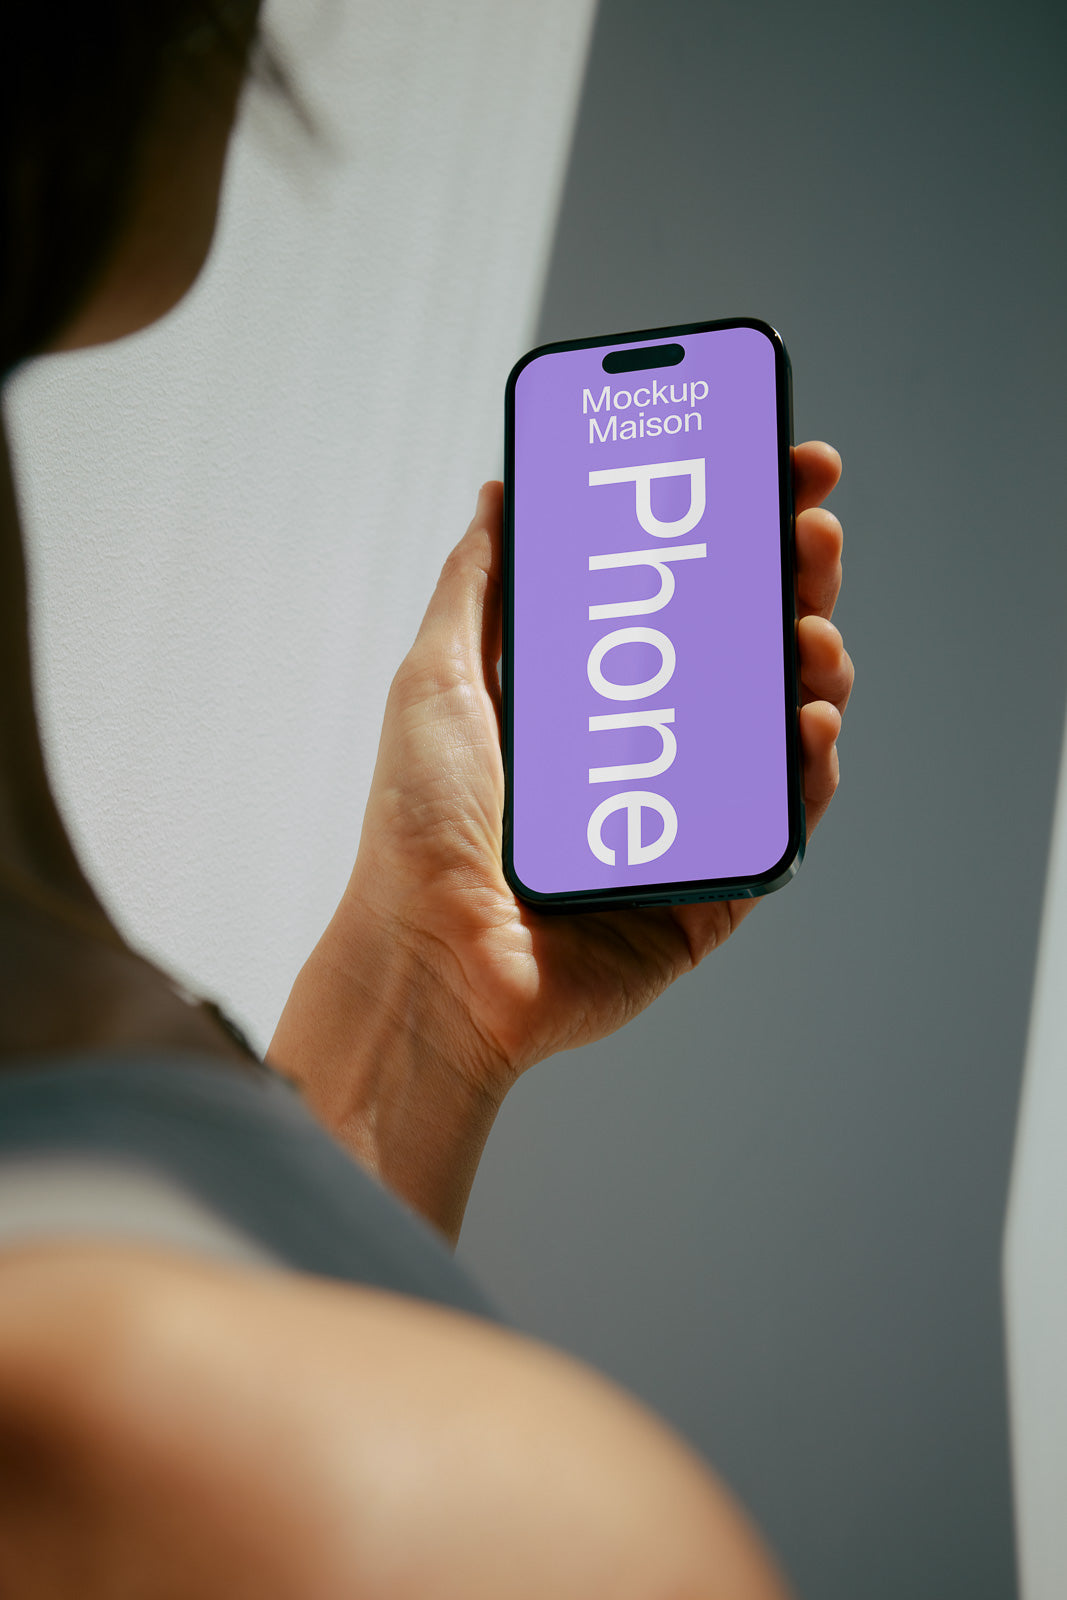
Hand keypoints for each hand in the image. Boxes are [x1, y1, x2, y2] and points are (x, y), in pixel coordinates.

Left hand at [269, 443, 851, 1237]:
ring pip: (777, 726)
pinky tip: (809, 721)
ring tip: (810, 630)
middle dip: (788, 580)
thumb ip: (479, 580)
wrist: (430, 959)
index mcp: (588, 693)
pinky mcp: (713, 889)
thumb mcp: (438, 675)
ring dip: (812, 662)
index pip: (679, 594)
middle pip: (742, 647)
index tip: (773, 468)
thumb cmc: (420, 828)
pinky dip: (810, 768)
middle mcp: (646, 747)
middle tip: (808, 532)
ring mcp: (687, 814)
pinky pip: (783, 821)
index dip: (731, 529)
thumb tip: (504, 491)